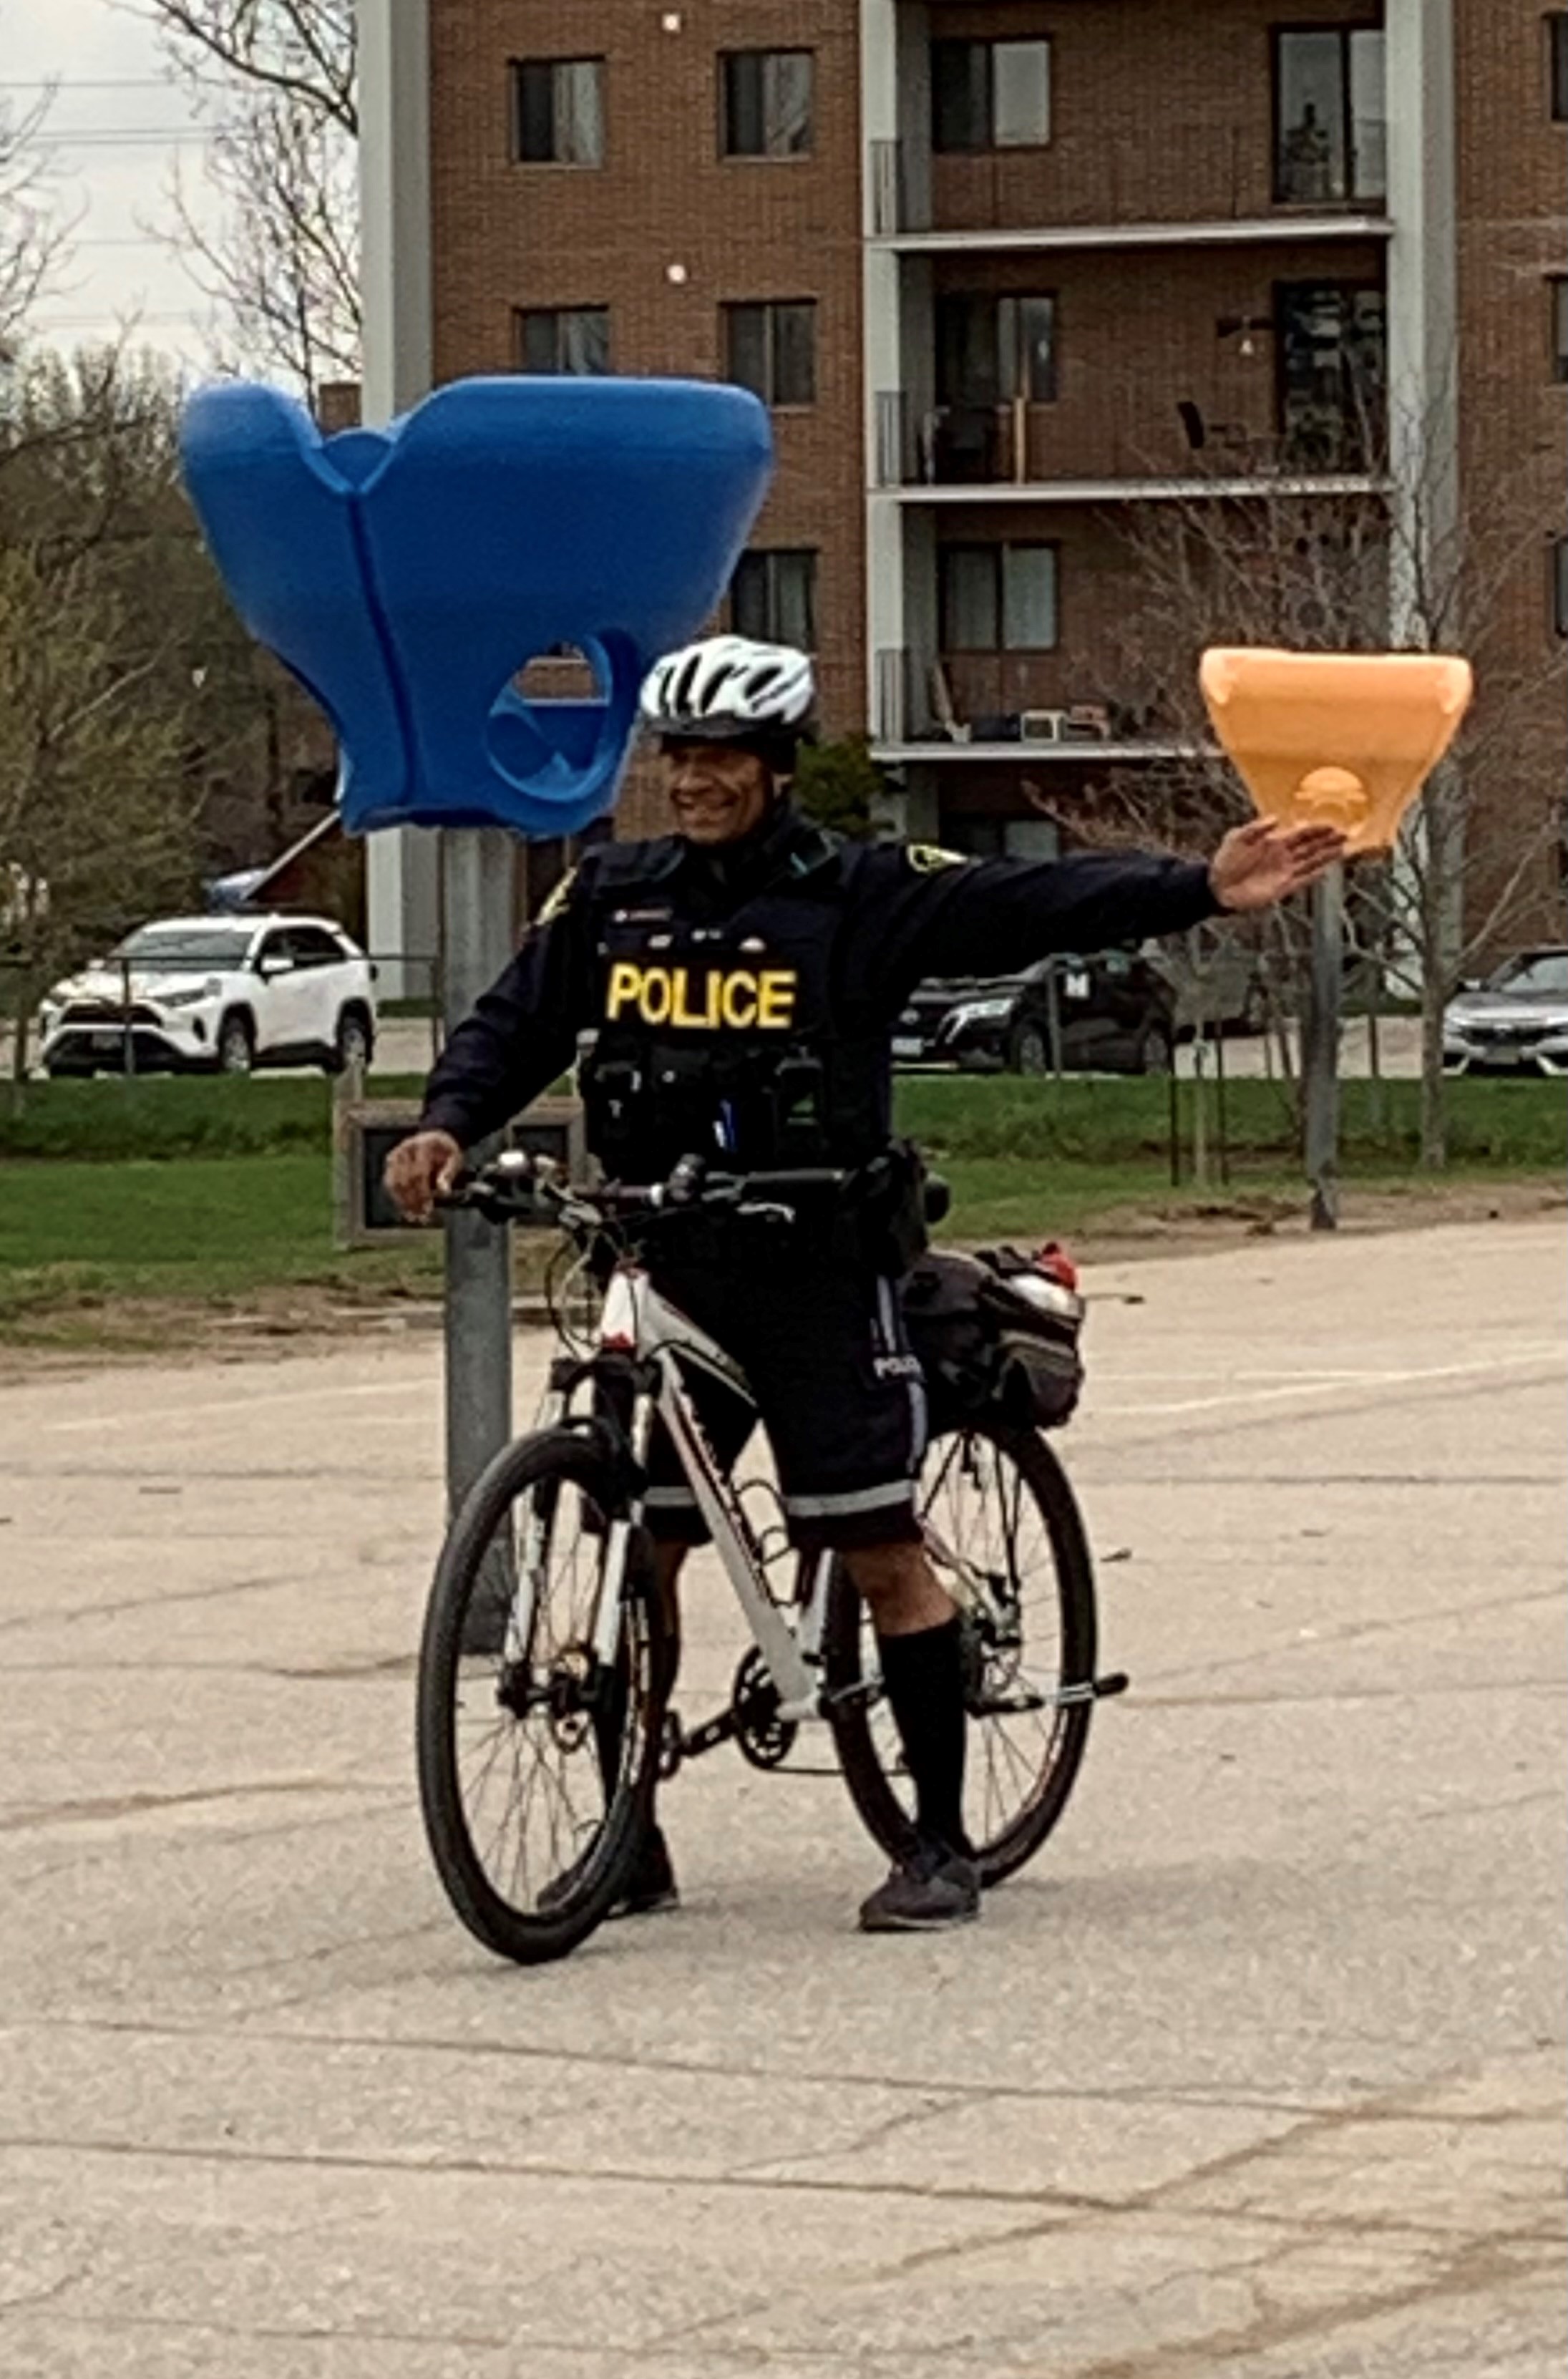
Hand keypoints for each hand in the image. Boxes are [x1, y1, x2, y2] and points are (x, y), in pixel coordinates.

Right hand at [383, 1128, 463, 1222]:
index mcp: (423, 1145)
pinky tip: (405, 1209)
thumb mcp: (454, 1158)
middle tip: (422, 1216)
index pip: (419, 1173)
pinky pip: (390, 1183)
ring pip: (394, 1183)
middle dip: (413, 1201)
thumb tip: (444, 1192)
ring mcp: (395, 1155)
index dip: (422, 1193)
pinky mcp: (390, 1162)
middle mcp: (405, 1149)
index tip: (428, 1208)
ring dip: (403, 1202)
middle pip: (405, 1180)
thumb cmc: (445, 1150)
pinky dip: (397, 1198)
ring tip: (414, 1216)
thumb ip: (448, 1174)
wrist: (435, 1138)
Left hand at [1209, 818, 1345, 911]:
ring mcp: (1283, 872)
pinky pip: (1302, 881)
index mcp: (1274, 841)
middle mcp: (1282, 856)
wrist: (1216, 887)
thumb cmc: (1225, 860)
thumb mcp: (1238, 838)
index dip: (1317, 829)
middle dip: (1328, 841)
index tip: (1332, 825)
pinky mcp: (1281, 888)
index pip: (1301, 833)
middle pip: (1311, 847)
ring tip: (1343, 850)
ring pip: (1311, 862)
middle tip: (1346, 835)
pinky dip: (1313, 876)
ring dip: (1326, 857)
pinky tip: (1326, 871)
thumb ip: (1256, 828)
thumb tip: (1276, 818)